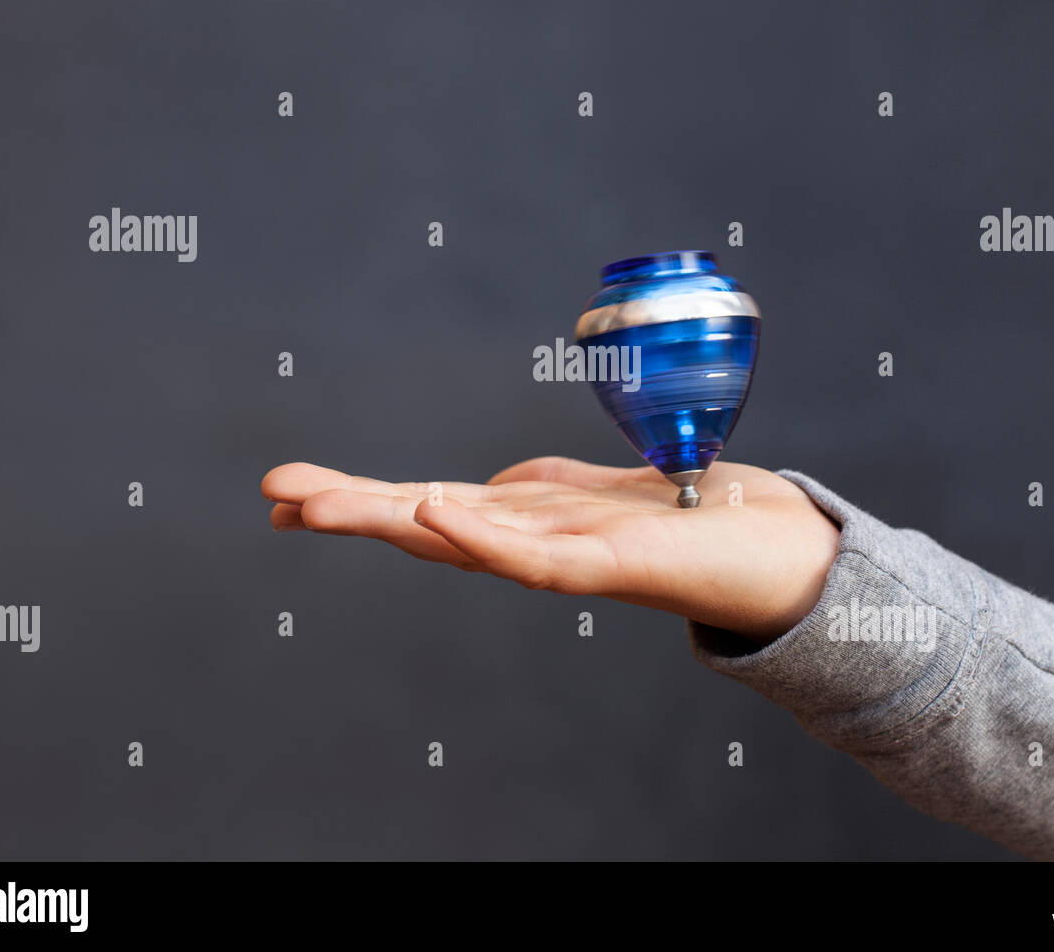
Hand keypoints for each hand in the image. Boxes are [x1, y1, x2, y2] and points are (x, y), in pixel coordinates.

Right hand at [261, 457, 839, 645]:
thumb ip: (542, 492)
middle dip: (351, 509)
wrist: (783, 550)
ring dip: (390, 519)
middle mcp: (536, 545)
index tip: (289, 488)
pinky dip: (482, 536)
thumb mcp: (600, 490)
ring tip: (318, 501)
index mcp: (529, 523)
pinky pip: (537, 559)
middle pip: (428, 524)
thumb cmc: (697, 517)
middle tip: (271, 492)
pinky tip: (432, 512)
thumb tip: (489, 487)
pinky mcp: (614, 567)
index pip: (428, 506)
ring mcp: (568, 560)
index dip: (362, 497)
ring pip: (463, 541)